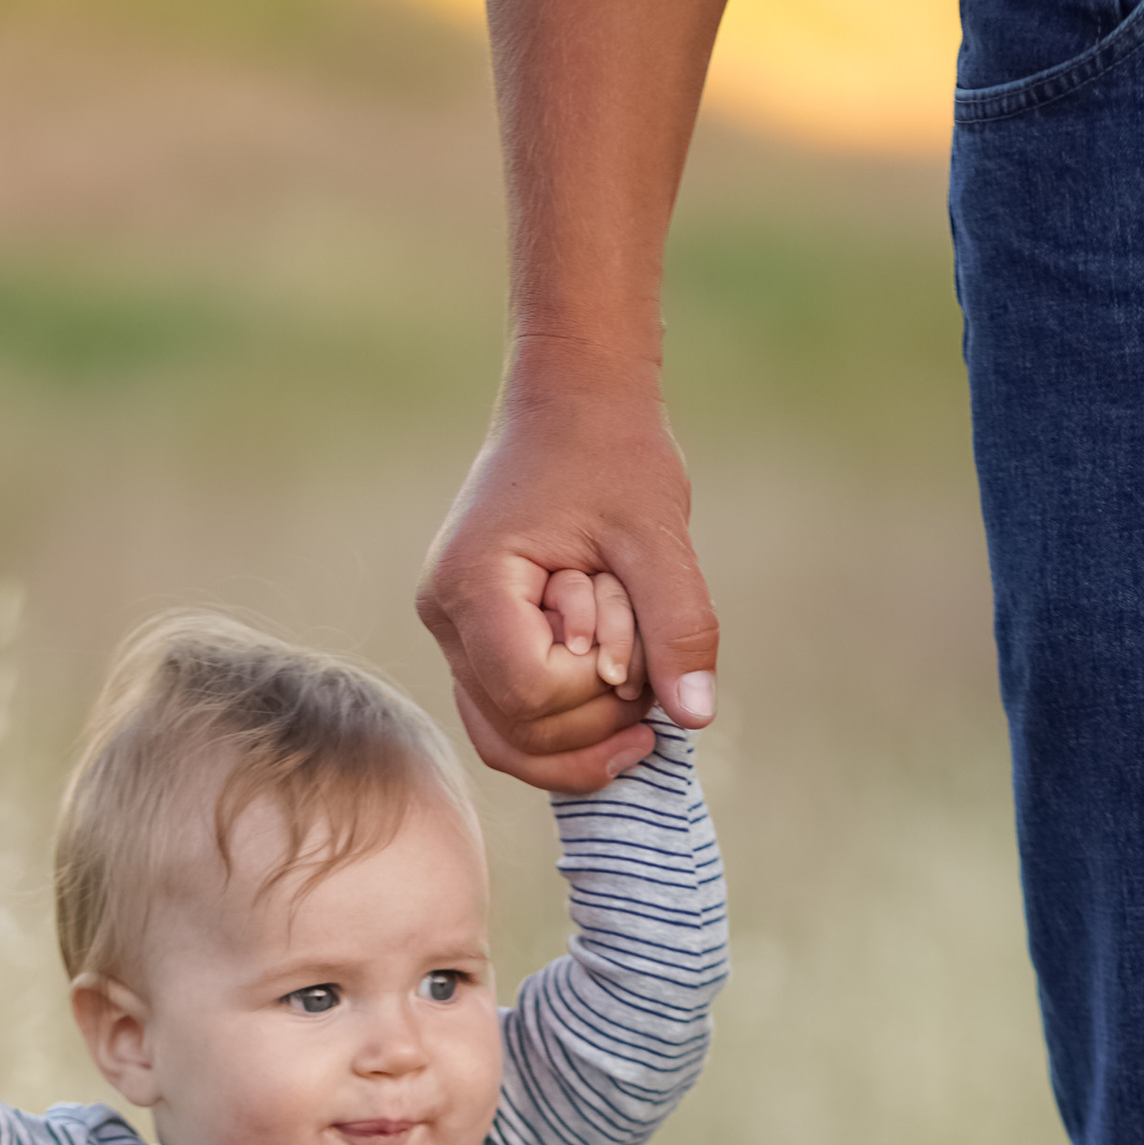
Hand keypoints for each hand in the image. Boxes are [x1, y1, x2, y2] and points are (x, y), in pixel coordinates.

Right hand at [419, 357, 717, 793]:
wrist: (572, 402)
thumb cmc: (613, 453)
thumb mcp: (657, 533)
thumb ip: (679, 624)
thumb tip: (697, 716)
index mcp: (474, 583)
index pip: (529, 693)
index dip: (594, 689)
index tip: (634, 632)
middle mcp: (446, 617)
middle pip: (516, 733)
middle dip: (596, 716)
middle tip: (646, 653)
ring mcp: (453, 633)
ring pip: (507, 741)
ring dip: (584, 733)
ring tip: (639, 684)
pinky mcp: (474, 640)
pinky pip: (508, 718)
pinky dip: (565, 725)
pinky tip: (617, 705)